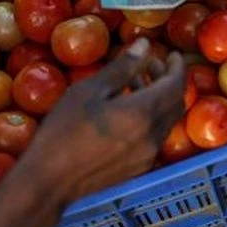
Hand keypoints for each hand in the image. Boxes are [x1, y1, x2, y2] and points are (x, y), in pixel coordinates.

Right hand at [30, 37, 186, 199]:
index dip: (176, 67)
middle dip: (168, 81)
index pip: (175, 86)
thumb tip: (145, 45)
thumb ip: (122, 68)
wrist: (50, 181)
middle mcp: (153, 136)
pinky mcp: (138, 167)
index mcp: (144, 114)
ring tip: (137, 81)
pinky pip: (155, 136)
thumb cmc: (64, 131)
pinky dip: (151, 117)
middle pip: (174, 103)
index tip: (171, 54)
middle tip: (153, 64)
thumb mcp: (89, 91)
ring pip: (165, 120)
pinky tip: (128, 109)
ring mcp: (148, 155)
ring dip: (159, 99)